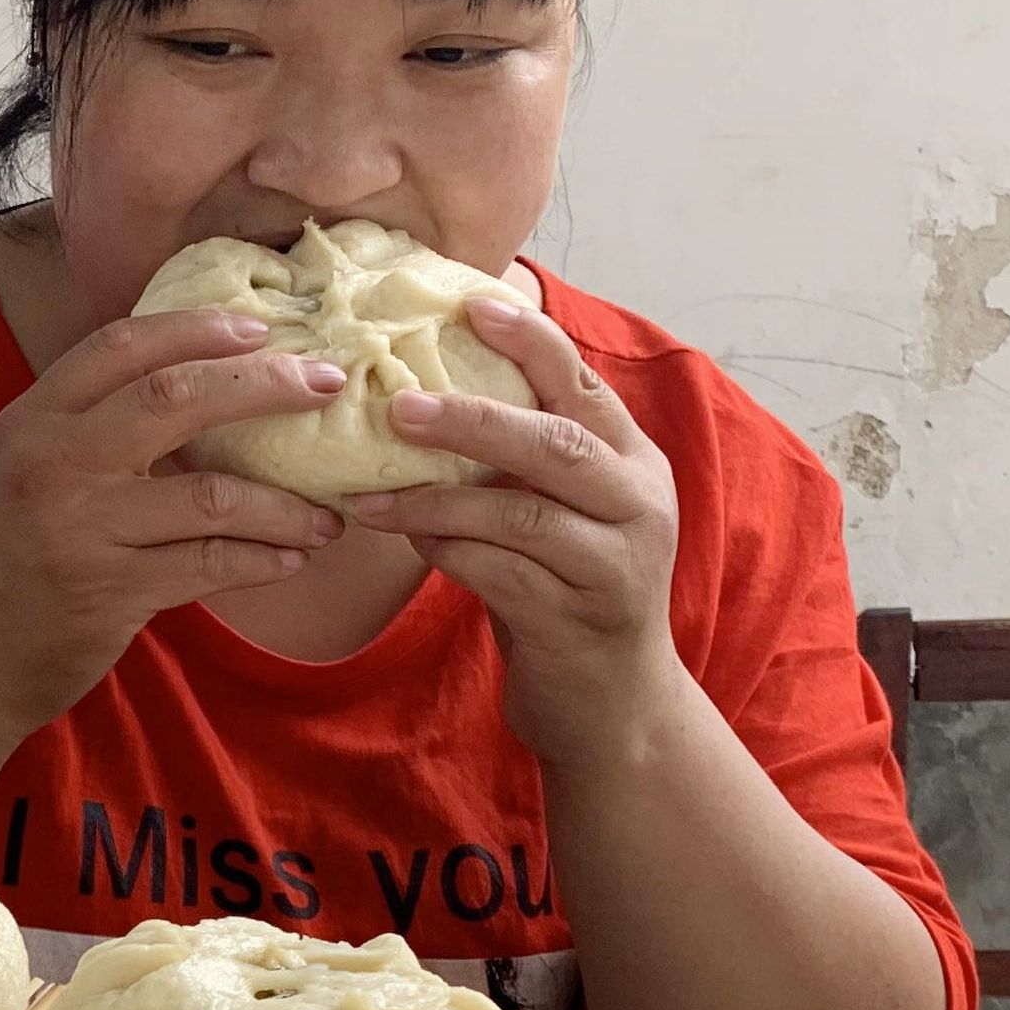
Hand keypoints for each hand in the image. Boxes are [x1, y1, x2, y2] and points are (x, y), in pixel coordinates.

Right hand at [0, 308, 349, 730]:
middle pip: (176, 397)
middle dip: (264, 384)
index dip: (197, 328)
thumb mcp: (18, 471)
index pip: (121, 347)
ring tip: (327, 515)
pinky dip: (263, 560)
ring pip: (213, 495)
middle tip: (325, 383)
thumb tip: (187, 381)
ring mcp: (82, 528)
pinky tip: (292, 559)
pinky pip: (211, 564)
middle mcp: (52, 464)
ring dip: (285, 504)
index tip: (260, 328)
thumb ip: (81, 427)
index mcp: (30, 422)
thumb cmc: (1, 562)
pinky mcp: (111, 591)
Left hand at [353, 293, 689, 766]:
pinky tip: (402, 541)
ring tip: (371, 491)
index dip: (530, 341)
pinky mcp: (580, 618)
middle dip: (473, 417)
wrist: (611, 704)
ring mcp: (616, 563)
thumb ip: (518, 461)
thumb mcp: (555, 514)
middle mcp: (638, 502)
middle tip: (396, 405)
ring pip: (522, 511)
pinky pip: (502, 572)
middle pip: (554, 441)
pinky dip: (445, 552)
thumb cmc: (564, 591)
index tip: (471, 304)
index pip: (581, 384)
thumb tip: (423, 391)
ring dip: (437, 497)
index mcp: (632, 461)